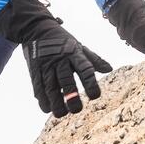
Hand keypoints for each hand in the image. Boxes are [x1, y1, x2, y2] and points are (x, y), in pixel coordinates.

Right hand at [0, 0, 112, 116]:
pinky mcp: (35, 70)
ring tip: (61, 114)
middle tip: (76, 110)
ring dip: (55, 102)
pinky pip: (38, 87)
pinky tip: (47, 109)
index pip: (85, 68)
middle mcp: (60, 60)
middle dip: (71, 96)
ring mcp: (46, 65)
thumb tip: (109, 69)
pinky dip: (42, 99)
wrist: (36, 29)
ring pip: (50, 86)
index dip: (90, 83)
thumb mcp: (79, 46)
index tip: (95, 96)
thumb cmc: (62, 40)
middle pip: (66, 80)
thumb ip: (94, 59)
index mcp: (74, 54)